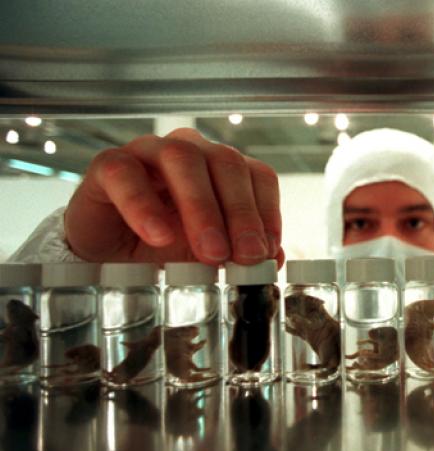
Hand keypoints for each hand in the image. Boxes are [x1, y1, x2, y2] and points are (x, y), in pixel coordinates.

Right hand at [65, 128, 283, 266]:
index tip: (267, 252)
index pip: (257, 175)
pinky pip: (125, 173)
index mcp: (221, 168)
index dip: (267, 211)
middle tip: (245, 257)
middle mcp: (190, 151)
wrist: (106, 258)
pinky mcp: (107, 165)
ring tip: (211, 253)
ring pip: (181, 159)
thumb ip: (239, 253)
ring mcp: (148, 152)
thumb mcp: (206, 255)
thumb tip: (273, 261)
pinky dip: (144, 206)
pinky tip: (159, 237)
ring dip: (201, 207)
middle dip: (240, 212)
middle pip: (225, 162)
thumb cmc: (161, 247)